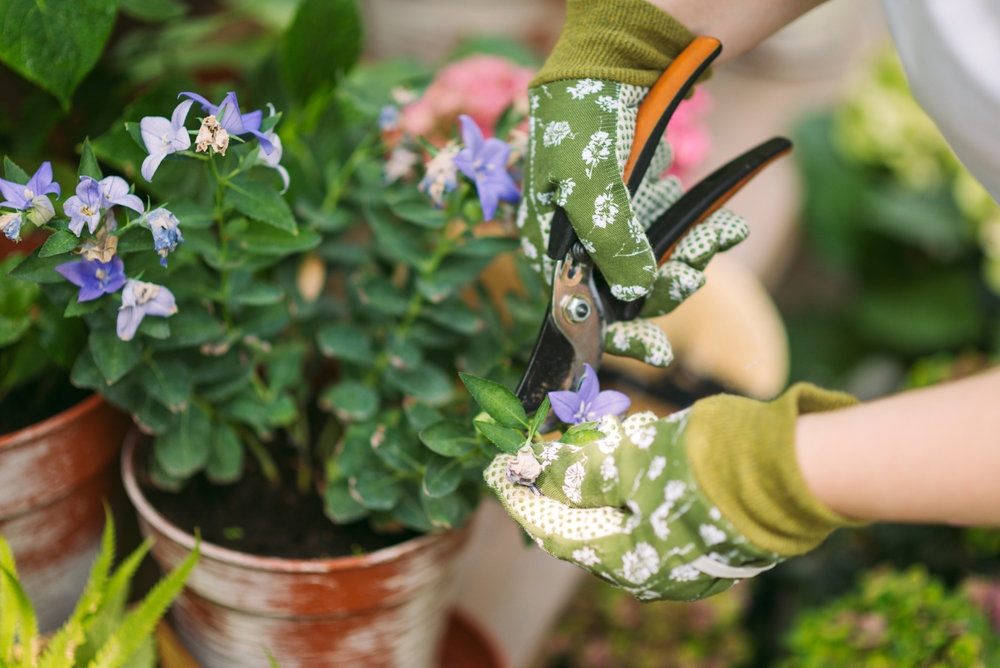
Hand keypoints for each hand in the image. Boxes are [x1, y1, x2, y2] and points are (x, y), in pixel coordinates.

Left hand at [486, 383, 860, 600]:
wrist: (793, 469)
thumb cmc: (708, 468)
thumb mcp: (631, 463)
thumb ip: (578, 473)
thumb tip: (531, 470)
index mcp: (629, 562)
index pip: (554, 531)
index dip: (522, 497)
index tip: (498, 469)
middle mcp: (652, 571)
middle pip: (584, 528)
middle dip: (555, 489)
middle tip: (532, 456)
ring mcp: (681, 556)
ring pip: (617, 520)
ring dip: (591, 486)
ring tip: (572, 452)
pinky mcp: (702, 535)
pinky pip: (648, 515)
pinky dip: (626, 489)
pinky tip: (621, 462)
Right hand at [518, 79, 748, 368]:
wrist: (616, 51)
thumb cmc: (583, 115)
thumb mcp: (590, 182)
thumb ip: (611, 242)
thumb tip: (639, 290)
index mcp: (550, 239)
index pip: (582, 305)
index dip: (621, 332)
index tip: (662, 353)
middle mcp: (578, 235)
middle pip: (627, 286)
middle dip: (668, 281)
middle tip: (696, 269)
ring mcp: (611, 215)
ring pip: (655, 258)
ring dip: (691, 250)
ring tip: (722, 230)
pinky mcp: (641, 197)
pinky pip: (671, 228)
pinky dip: (695, 225)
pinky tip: (716, 216)